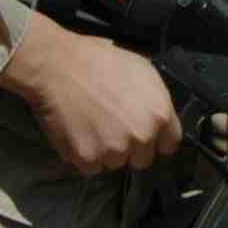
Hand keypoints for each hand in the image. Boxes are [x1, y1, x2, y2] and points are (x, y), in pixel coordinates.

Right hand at [0, 23, 181, 174]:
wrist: (58, 66)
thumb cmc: (100, 60)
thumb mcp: (142, 70)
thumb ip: (155, 100)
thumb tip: (156, 116)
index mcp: (160, 114)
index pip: (169, 145)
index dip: (156, 140)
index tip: (144, 135)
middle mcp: (141, 136)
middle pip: (142, 159)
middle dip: (130, 148)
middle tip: (111, 127)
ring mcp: (115, 150)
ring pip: (115, 163)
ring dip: (106, 152)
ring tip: (91, 126)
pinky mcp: (88, 159)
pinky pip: (91, 167)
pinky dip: (84, 156)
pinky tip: (77, 133)